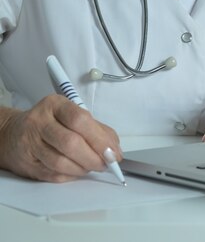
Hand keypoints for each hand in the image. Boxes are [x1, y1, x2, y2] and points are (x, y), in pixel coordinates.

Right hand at [0, 95, 121, 181]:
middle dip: (94, 157)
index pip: (80, 119)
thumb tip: (115, 148)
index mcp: (55, 104)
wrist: (12, 134)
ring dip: (83, 168)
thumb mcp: (69, 115)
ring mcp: (31, 143)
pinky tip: (78, 171)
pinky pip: (54, 174)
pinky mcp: (28, 164)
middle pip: (71, 143)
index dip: (99, 138)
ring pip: (61, 162)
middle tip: (106, 164)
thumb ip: (95, 128)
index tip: (113, 152)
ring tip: (93, 167)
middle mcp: (40, 121)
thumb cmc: (49, 123)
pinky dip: (72, 176)